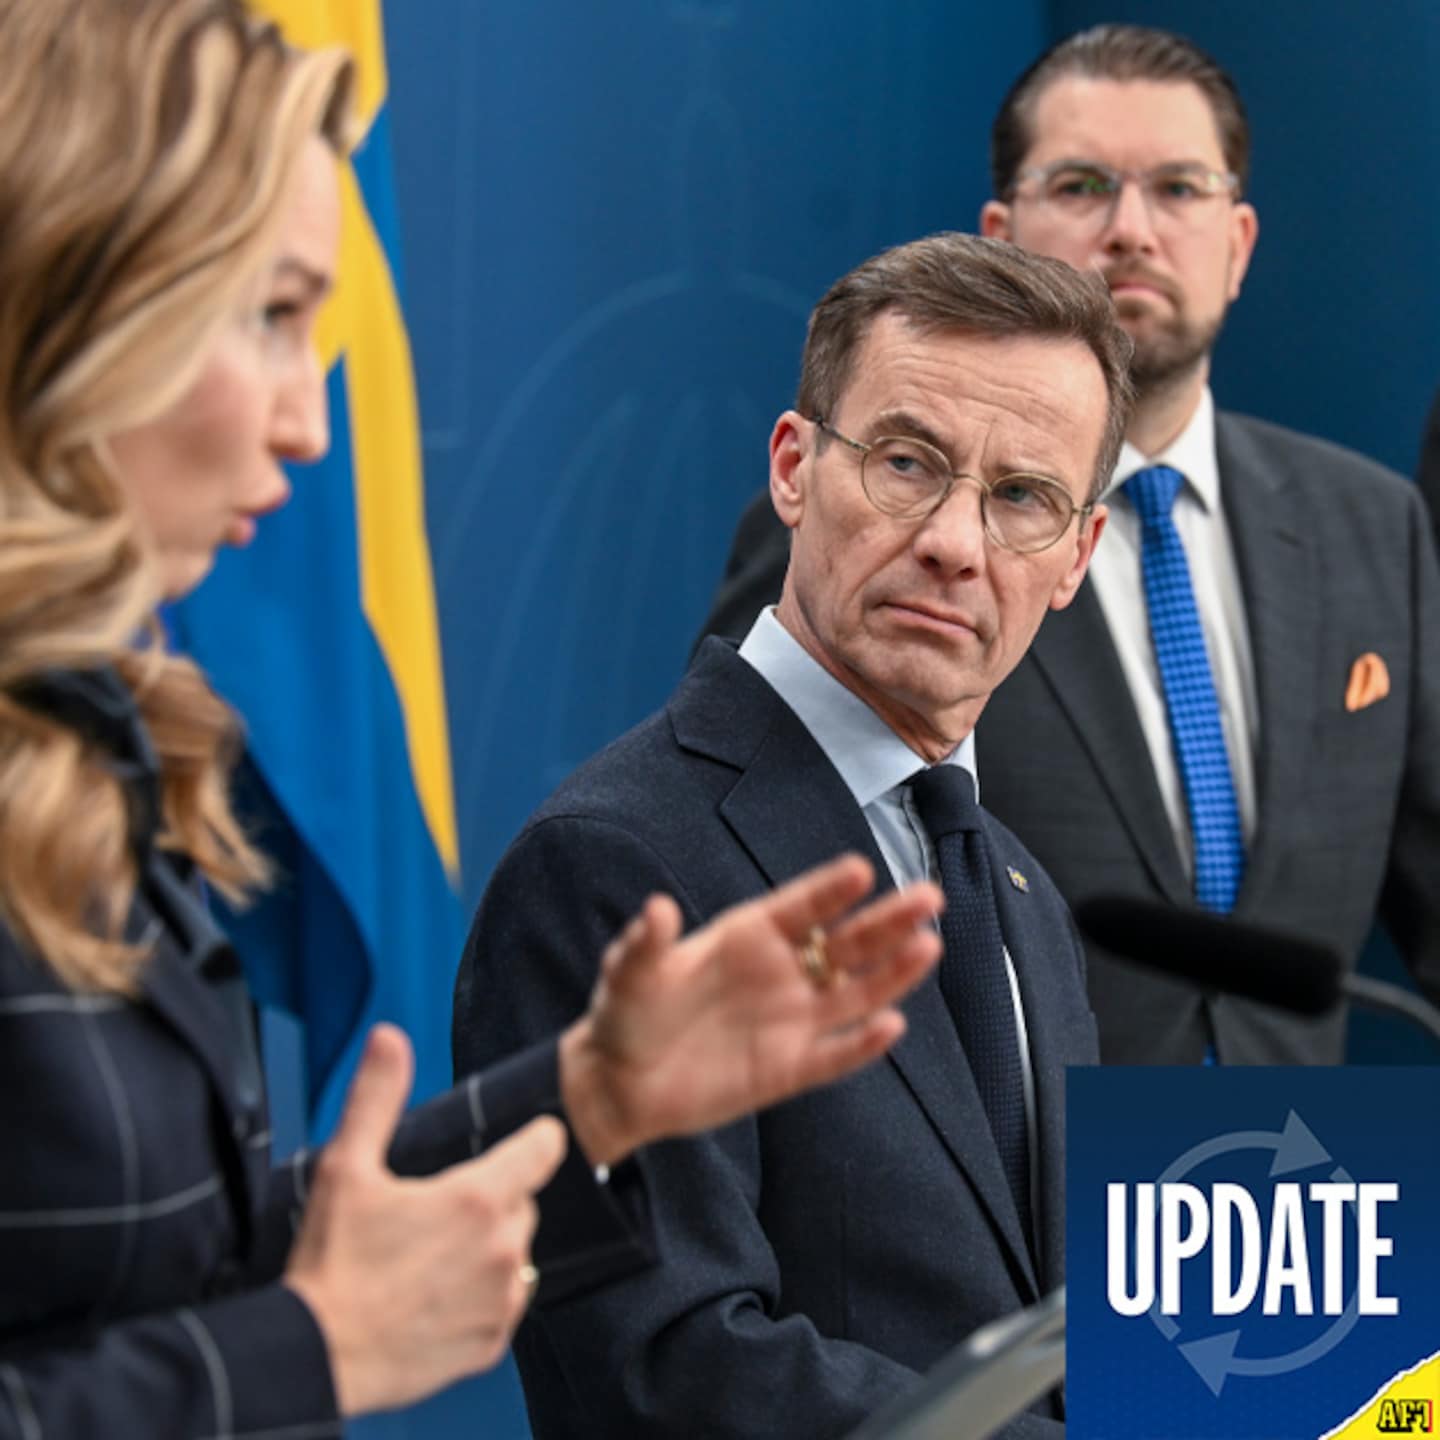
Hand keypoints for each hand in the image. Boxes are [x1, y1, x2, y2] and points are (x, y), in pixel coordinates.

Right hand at [284, 1025, 565, 1416]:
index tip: (519, 1140)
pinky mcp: (492, 1341)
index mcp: (478, 1197)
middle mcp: (503, 1247)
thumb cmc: (331, 1264)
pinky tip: (436, 1297)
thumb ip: (376, 1096)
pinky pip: (504, 1303)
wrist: (316, 1357)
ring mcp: (501, 1298)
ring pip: (515, 1253)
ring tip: (430, 1258)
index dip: (532, 1138)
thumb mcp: (346, 1167)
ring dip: (488, 1249)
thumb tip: (389, 1037)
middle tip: (435, 1214)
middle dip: (491, 1200)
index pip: (544, 1146)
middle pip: (522, 1201)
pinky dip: (481, 1297)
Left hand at [558, 855, 941, 1165]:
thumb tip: (657, 908)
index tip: (862, 869)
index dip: (830, 890)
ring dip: (892, 972)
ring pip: (854, 993)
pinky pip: (835, 1054)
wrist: (619, 1084)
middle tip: (929, 896)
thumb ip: (646, 942)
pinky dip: (862, 1044)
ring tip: (928, 946)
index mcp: (748, 936)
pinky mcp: (789, 1068)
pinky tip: (891, 1026)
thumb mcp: (629, 974)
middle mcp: (780, 972)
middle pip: (846, 942)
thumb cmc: (625, 1014)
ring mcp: (789, 1020)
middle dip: (887, 920)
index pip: (801, 907)